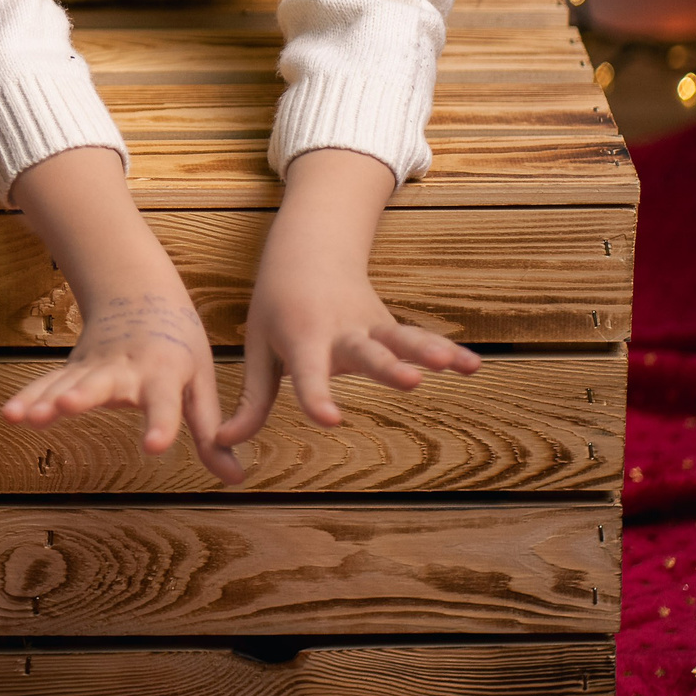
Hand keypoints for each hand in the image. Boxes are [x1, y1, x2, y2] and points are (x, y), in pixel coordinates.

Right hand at [2, 285, 245, 484]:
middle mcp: (127, 367)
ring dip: (46, 399)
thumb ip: (212, 432)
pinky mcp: (74, 366)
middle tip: (68, 406)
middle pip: (104, 383)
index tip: (154, 446)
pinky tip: (10, 415)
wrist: (140, 291)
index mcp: (165, 371)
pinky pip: (49, 382)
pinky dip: (29, 397)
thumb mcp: (201, 383)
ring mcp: (96, 364)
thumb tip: (236, 479)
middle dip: (85, 395)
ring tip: (25, 418)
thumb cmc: (179, 343)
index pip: (165, 402)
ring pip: (69, 381)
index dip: (160, 423)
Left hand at [214, 147, 479, 449]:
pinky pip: (418, 337)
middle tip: (409, 380)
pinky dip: (447, 349)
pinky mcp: (388, 326)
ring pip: (400, 338)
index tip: (330, 419)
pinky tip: (473, 365)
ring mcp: (370, 326)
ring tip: (450, 364)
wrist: (308, 251)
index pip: (309, 372)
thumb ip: (250, 399)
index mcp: (302, 338)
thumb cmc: (276, 307)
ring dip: (425, 350)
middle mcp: (341, 331)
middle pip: (365, 351)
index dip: (317, 395)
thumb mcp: (257, 347)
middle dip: (386, 366)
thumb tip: (223, 444)